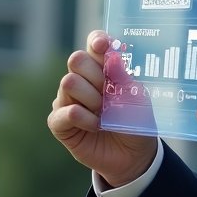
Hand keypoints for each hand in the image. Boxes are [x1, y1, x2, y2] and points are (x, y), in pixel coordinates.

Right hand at [49, 30, 157, 186]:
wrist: (133, 155)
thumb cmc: (135, 122)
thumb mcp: (137, 99)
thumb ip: (123, 78)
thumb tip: (112, 57)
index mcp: (103, 70)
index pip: (93, 46)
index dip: (96, 41)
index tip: (103, 46)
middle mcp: (82, 81)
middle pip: (76, 59)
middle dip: (95, 74)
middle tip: (109, 93)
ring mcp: (67, 100)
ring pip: (69, 82)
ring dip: (92, 98)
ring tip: (104, 113)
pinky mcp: (59, 123)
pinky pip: (65, 111)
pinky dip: (85, 118)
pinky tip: (96, 126)